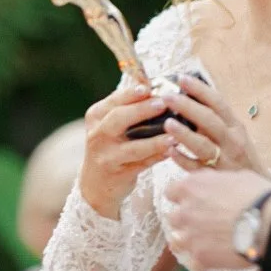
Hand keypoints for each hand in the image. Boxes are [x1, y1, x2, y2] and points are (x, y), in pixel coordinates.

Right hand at [81, 82, 176, 217]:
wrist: (96, 183)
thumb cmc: (111, 145)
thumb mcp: (109, 124)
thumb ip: (128, 106)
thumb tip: (157, 87)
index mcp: (96, 116)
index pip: (114, 100)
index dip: (132, 93)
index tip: (149, 87)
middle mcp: (98, 135)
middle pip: (118, 119)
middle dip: (141, 110)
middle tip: (163, 103)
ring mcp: (106, 156)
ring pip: (133, 147)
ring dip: (155, 141)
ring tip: (174, 135)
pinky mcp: (118, 174)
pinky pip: (142, 165)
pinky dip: (158, 157)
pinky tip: (172, 151)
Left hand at [159, 75, 260, 173]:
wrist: (260, 194)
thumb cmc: (243, 161)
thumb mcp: (236, 137)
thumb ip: (218, 122)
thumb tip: (191, 102)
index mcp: (236, 127)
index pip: (218, 103)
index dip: (200, 89)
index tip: (182, 79)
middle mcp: (232, 141)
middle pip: (209, 120)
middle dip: (187, 106)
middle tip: (167, 97)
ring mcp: (224, 160)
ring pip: (202, 145)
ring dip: (184, 134)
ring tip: (167, 123)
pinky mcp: (216, 178)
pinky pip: (196, 168)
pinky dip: (182, 159)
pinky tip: (170, 151)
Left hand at [165, 168, 270, 269]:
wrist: (269, 223)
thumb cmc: (258, 195)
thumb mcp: (237, 177)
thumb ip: (218, 183)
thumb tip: (218, 188)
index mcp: (192, 187)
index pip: (171, 191)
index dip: (182, 196)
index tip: (193, 200)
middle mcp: (185, 211)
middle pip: (173, 218)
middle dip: (186, 220)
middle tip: (204, 222)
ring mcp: (190, 237)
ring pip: (177, 242)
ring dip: (189, 241)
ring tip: (208, 243)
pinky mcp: (200, 258)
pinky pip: (193, 263)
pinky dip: (203, 261)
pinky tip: (217, 257)